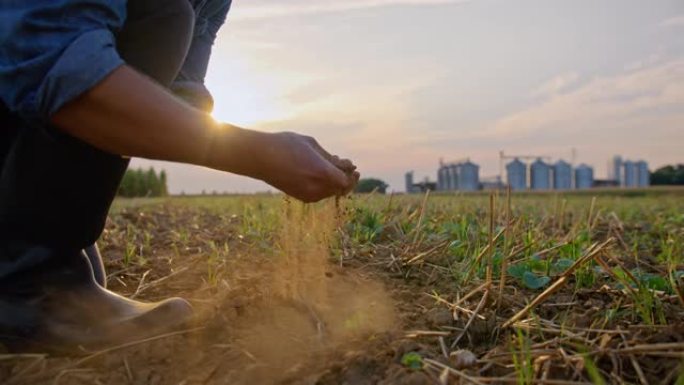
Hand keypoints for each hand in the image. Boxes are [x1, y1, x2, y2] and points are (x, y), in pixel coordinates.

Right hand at [240, 131, 359, 201]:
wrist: (259, 157)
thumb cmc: (285, 145)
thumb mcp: (311, 145)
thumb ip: (330, 158)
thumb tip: (346, 166)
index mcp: (322, 172)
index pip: (346, 181)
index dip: (351, 174)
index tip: (351, 166)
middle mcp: (317, 187)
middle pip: (340, 189)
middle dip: (346, 179)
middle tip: (346, 167)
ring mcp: (308, 195)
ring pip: (330, 192)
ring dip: (334, 182)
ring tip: (328, 166)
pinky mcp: (300, 197)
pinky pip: (319, 194)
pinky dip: (324, 185)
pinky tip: (318, 173)